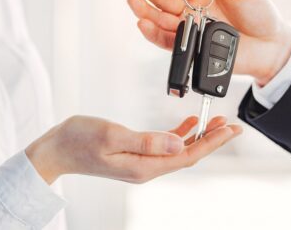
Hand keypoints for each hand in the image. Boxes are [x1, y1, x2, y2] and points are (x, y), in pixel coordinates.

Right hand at [26, 115, 240, 183]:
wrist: (57, 149)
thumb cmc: (80, 139)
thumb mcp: (112, 136)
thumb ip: (147, 142)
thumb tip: (180, 144)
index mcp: (144, 166)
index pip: (187, 156)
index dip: (212, 143)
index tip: (231, 130)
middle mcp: (147, 168)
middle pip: (188, 154)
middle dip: (213, 140)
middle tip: (233, 125)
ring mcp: (143, 162)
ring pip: (180, 149)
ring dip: (200, 136)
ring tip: (217, 122)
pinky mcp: (137, 153)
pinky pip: (166, 145)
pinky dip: (181, 134)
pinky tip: (190, 124)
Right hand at [127, 0, 290, 85]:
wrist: (270, 46)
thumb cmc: (260, 14)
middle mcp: (193, 9)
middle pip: (166, 0)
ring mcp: (190, 29)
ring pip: (162, 20)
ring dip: (147, 12)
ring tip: (134, 3)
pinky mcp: (190, 48)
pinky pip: (168, 42)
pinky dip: (154, 35)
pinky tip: (144, 25)